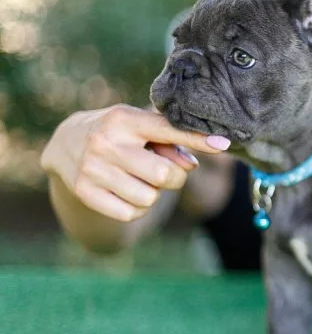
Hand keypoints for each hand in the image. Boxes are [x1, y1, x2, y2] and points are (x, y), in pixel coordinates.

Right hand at [40, 104, 230, 221]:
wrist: (66, 144)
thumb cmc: (120, 134)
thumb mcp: (141, 127)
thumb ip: (171, 142)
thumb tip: (192, 165)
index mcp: (124, 120)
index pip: (169, 130)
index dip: (199, 138)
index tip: (223, 144)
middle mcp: (106, 143)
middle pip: (165, 175)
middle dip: (173, 177)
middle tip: (162, 170)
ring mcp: (92, 169)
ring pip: (150, 198)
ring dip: (154, 193)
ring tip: (140, 178)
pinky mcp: (85, 192)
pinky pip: (132, 213)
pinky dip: (138, 208)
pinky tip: (127, 191)